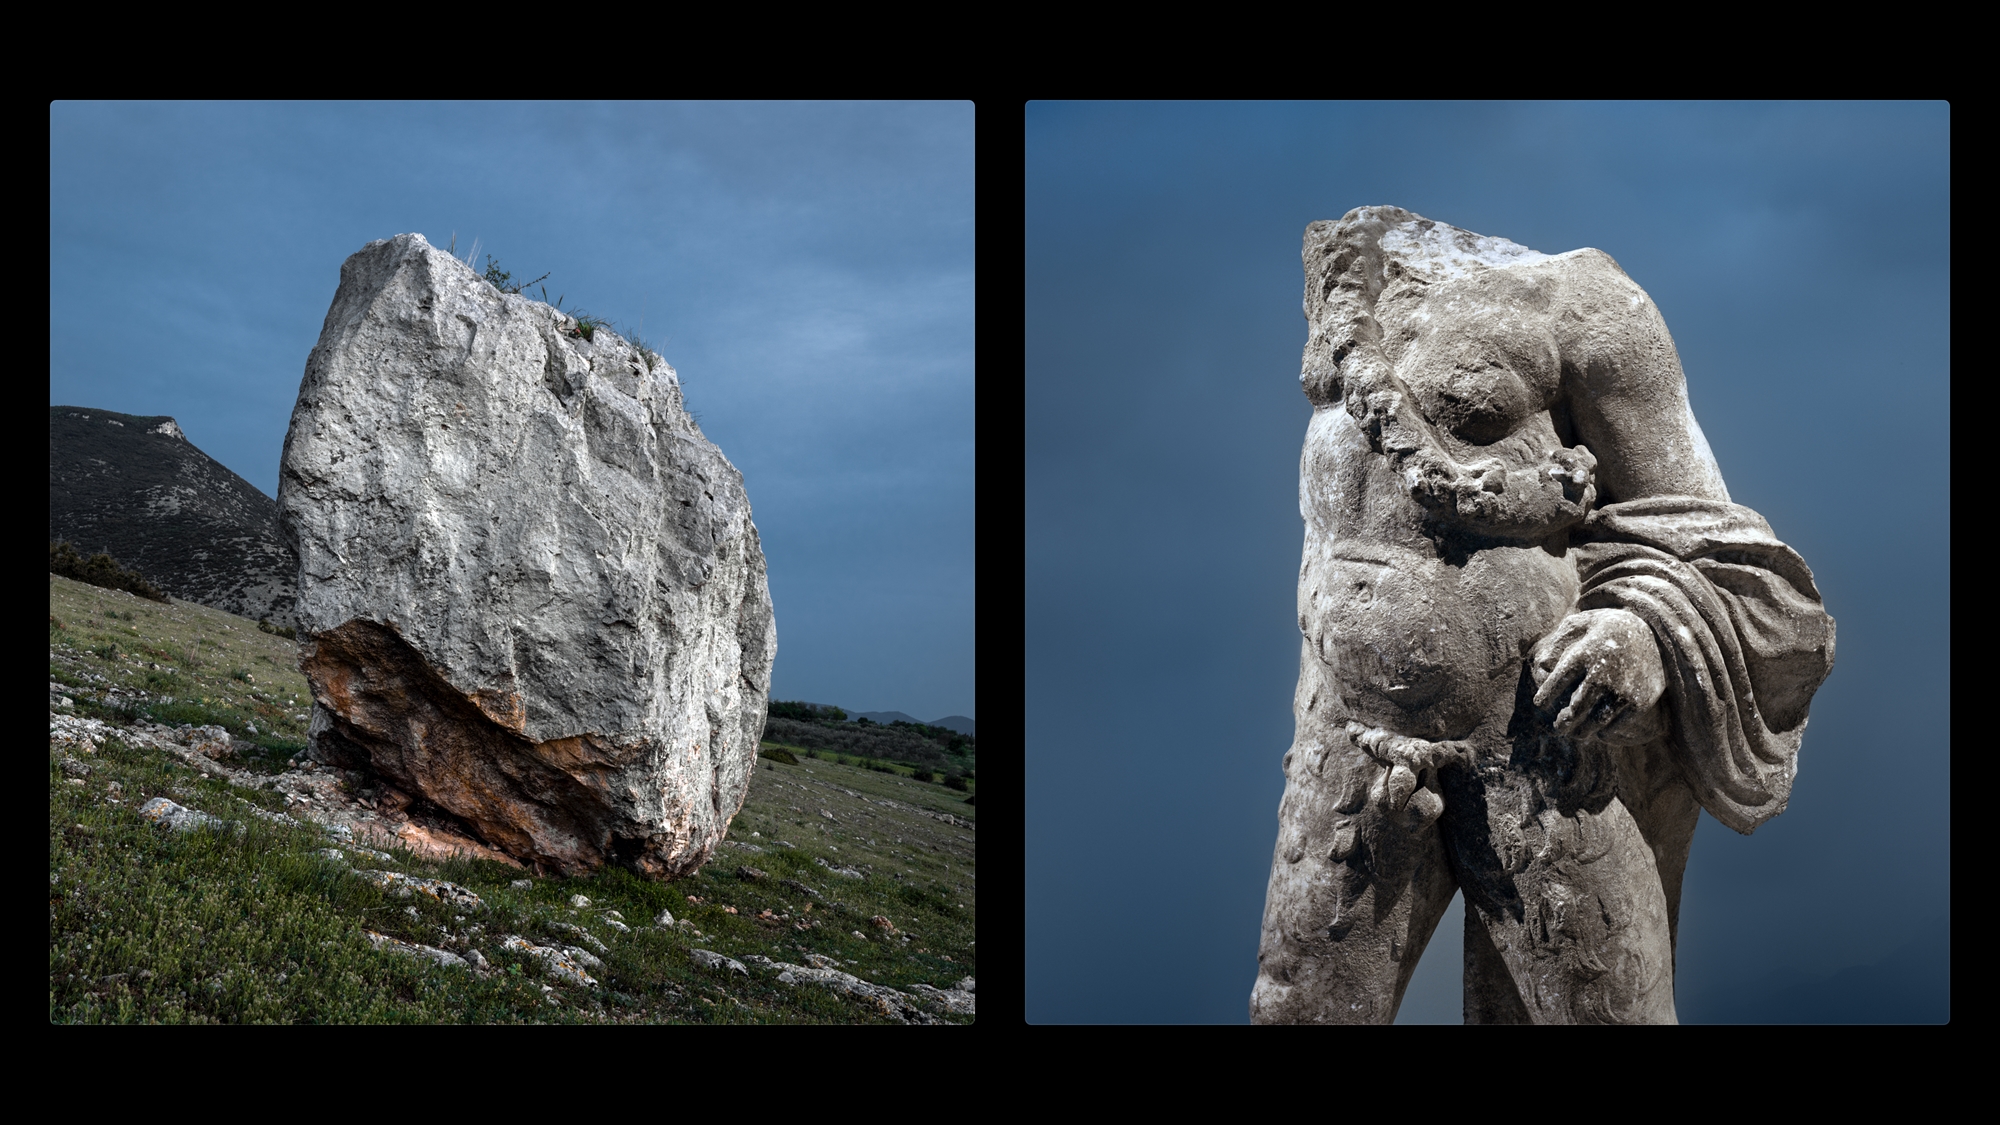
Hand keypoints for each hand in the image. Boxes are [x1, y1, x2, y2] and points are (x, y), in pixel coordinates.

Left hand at [1531, 609, 1665, 743]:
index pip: (1556, 683)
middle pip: (1575, 709)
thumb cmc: (1606, 629)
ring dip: (1581, 732)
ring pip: (1594, 721)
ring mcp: (1622, 690)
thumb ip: (1559, 640)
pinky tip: (1599, 731)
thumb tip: (1542, 664)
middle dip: (1563, 722)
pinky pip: (1615, 725)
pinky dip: (1604, 732)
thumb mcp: (1580, 623)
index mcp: (1584, 654)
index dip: (1545, 697)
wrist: (1652, 630)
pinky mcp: (1640, 702)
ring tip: (1575, 734)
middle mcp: (1602, 674)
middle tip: (1558, 728)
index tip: (1540, 704)